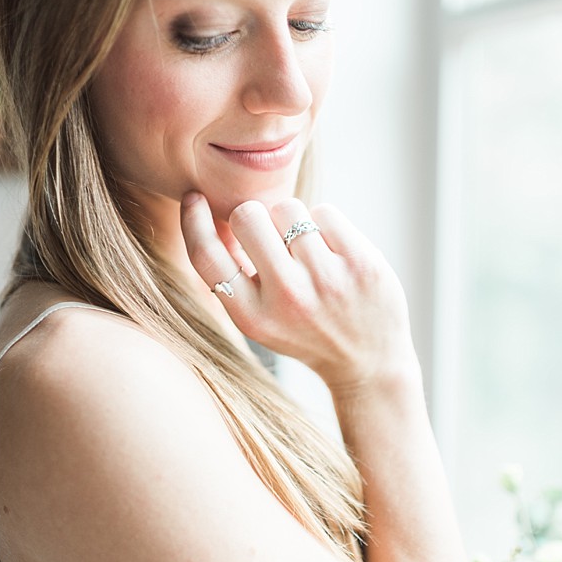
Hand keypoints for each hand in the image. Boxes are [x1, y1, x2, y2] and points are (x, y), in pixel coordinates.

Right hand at [180, 192, 416, 390]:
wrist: (369, 363)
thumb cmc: (305, 331)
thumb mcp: (260, 320)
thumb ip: (233, 278)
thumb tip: (207, 211)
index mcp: (253, 317)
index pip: (207, 257)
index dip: (193, 221)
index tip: (195, 199)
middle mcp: (288, 297)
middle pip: (247, 216)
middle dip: (254, 216)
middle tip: (270, 236)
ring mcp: (327, 279)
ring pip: (287, 208)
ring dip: (292, 221)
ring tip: (307, 251)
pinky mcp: (361, 263)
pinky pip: (325, 212)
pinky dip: (324, 224)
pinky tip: (333, 252)